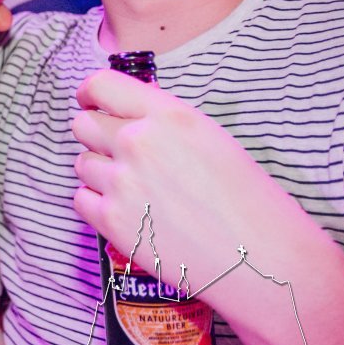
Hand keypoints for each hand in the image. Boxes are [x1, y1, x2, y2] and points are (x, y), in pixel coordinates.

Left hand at [70, 70, 309, 299]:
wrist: (261, 259)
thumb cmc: (248, 199)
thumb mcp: (210, 137)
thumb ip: (162, 120)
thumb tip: (127, 112)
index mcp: (167, 115)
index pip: (101, 85)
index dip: (89, 94)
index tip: (89, 102)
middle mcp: (137, 142)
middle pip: (83, 124)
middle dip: (96, 136)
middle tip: (118, 153)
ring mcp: (121, 182)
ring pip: (82, 164)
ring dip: (100, 172)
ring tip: (136, 189)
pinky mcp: (112, 220)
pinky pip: (81, 199)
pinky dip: (97, 204)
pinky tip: (127, 211)